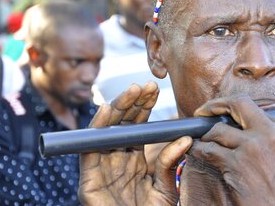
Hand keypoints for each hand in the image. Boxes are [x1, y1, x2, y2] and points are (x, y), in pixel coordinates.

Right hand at [78, 82, 191, 205]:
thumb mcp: (166, 188)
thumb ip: (171, 164)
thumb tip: (185, 139)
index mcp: (134, 161)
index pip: (137, 127)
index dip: (144, 107)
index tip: (155, 90)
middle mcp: (117, 160)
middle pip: (122, 125)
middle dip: (133, 103)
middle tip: (145, 86)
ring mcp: (103, 169)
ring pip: (106, 132)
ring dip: (118, 109)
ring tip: (132, 91)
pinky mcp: (90, 181)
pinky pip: (90, 151)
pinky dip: (96, 129)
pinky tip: (106, 110)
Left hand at [189, 95, 274, 205]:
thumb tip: (251, 131)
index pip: (258, 109)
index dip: (237, 112)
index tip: (226, 116)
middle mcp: (273, 133)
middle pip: (239, 104)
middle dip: (216, 104)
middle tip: (203, 111)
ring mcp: (254, 147)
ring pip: (218, 129)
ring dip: (205, 135)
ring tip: (199, 140)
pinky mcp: (238, 164)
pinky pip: (209, 149)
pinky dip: (199, 149)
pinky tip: (196, 152)